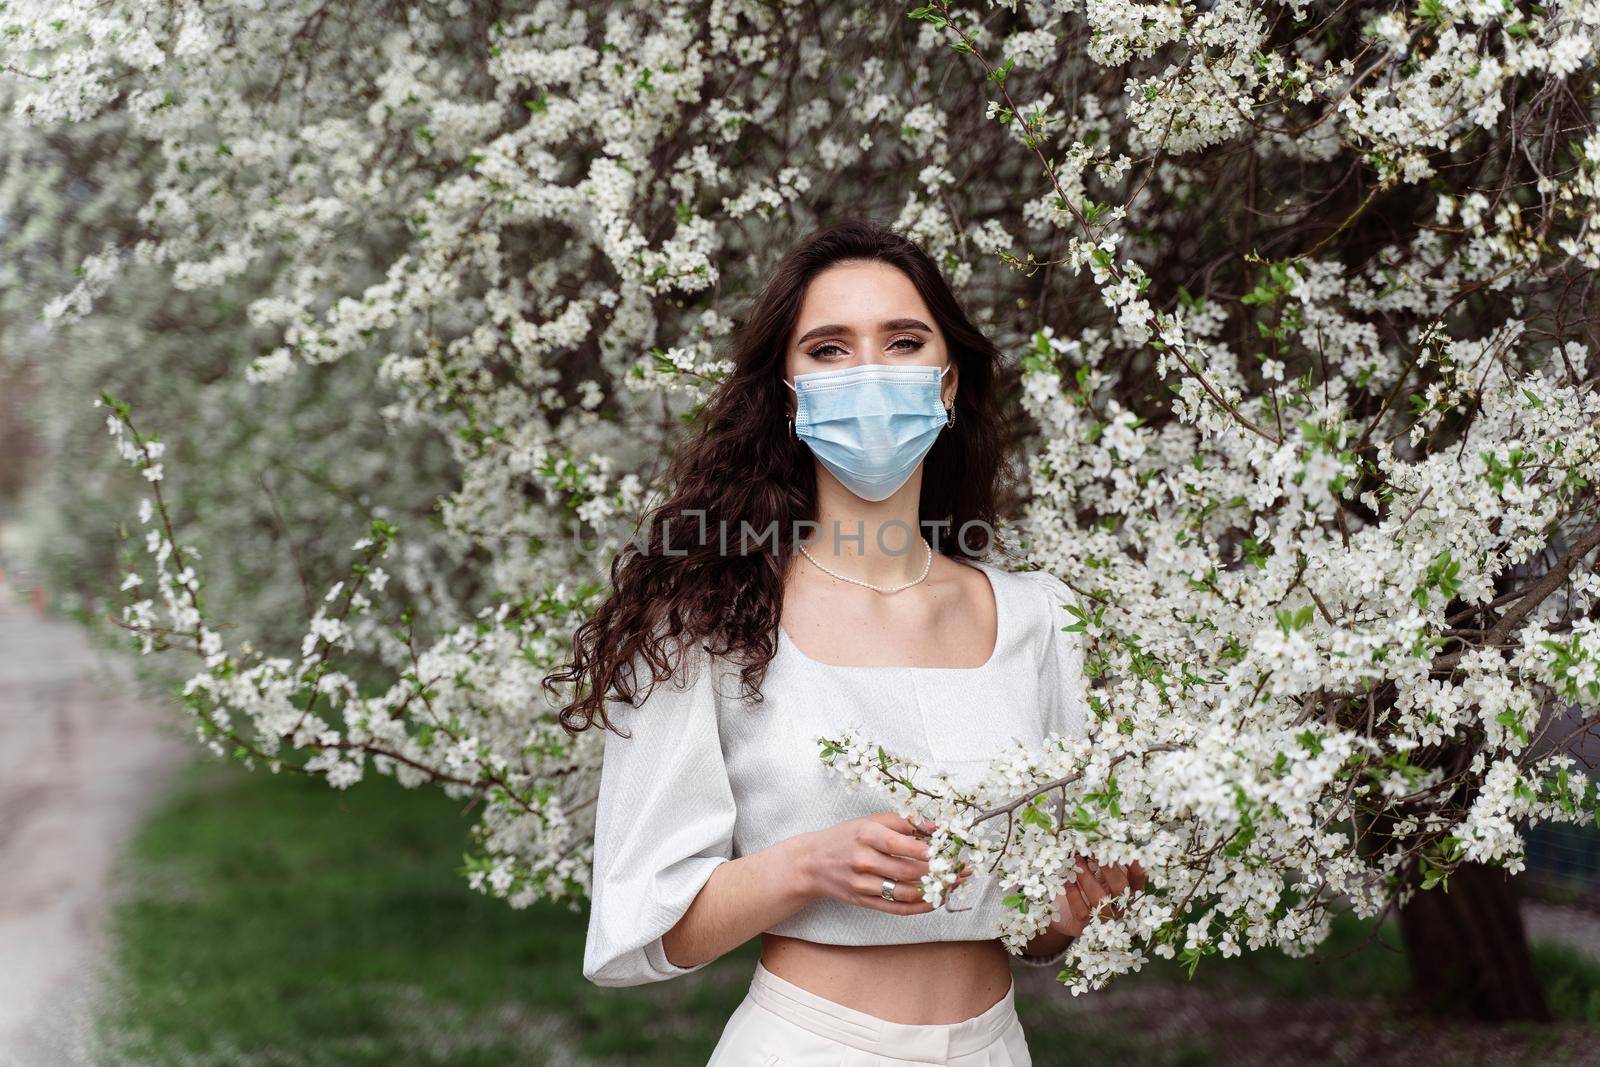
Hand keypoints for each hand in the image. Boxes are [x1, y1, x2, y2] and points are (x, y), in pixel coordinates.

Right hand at [795, 812, 971, 913]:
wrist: (811, 863)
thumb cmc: (845, 837)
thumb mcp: (869, 821)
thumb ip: (902, 823)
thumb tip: (936, 827)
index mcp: (866, 835)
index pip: (898, 844)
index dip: (922, 850)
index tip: (944, 852)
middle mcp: (864, 861)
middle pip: (906, 871)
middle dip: (937, 873)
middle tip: (960, 870)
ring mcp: (862, 884)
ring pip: (904, 893)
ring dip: (933, 891)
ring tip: (952, 885)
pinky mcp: (863, 901)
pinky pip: (896, 909)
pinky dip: (918, 907)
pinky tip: (934, 901)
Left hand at [1048, 855, 1146, 938]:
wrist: (1065, 913)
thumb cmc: (1086, 885)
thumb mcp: (1098, 872)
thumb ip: (1103, 858)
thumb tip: (1100, 837)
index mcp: (1128, 892)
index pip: (1138, 880)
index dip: (1135, 867)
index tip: (1126, 851)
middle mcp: (1120, 907)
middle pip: (1120, 889)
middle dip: (1107, 869)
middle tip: (1094, 851)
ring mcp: (1104, 919)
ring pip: (1100, 899)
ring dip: (1087, 877)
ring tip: (1077, 859)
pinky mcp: (1086, 926)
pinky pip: (1081, 910)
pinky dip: (1073, 893)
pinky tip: (1068, 879)